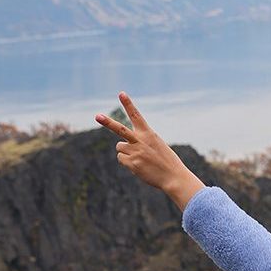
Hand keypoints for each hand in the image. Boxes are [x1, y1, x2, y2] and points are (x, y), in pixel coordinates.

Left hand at [95, 92, 205, 209]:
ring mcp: (135, 152)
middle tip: (97, 116)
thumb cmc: (166, 161)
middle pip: (120, 130)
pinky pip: (121, 159)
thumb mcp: (156, 145)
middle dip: (107, 122)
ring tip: (140, 158)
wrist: (173, 177)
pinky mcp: (132, 164)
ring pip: (119, 147)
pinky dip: (127, 162)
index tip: (121, 93)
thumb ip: (139, 142)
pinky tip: (139, 166)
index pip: (136, 116)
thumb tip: (121, 147)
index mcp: (148, 134)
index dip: (128, 104)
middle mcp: (140, 141)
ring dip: (125, 151)